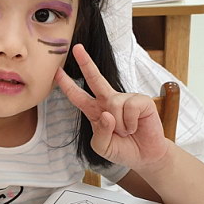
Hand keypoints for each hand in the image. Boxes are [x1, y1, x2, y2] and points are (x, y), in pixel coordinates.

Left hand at [55, 44, 168, 170]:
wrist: (145, 156)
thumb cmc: (122, 149)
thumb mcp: (102, 147)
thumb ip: (100, 134)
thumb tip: (107, 114)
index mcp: (95, 110)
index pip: (78, 96)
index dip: (67, 85)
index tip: (57, 72)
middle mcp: (109, 101)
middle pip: (95, 78)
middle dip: (86, 62)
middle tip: (77, 48)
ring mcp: (126, 99)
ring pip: (114, 105)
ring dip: (120, 125)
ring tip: (127, 131)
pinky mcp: (141, 101)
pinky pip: (130, 108)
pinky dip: (131, 123)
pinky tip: (136, 126)